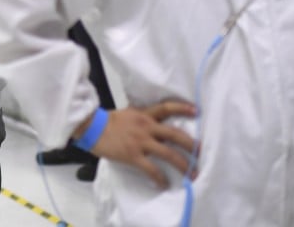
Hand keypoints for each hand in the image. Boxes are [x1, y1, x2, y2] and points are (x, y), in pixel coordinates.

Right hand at [80, 101, 196, 187]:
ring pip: (169, 153)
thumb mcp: (127, 114)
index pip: (166, 108)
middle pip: (175, 134)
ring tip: (192, 174)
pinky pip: (152, 169)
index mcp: (144, 114)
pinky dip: (160, 177)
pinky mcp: (133, 155)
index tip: (197, 111)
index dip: (182, 108)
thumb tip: (154, 125)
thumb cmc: (107, 122)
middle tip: (202, 153)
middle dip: (191, 145)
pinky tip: (163, 184)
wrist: (91, 127)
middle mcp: (146, 126)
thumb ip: (141, 117)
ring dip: (183, 165)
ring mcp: (140, 141)